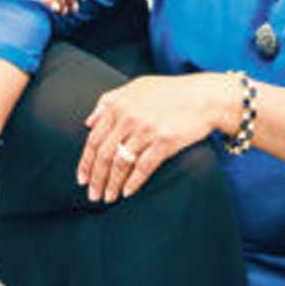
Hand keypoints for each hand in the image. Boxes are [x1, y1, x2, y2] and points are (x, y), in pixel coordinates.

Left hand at [77, 73, 227, 203]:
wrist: (202, 96)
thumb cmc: (170, 92)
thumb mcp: (137, 87)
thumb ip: (110, 100)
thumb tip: (89, 121)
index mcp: (119, 104)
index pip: (94, 138)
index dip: (85, 162)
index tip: (81, 179)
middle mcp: (129, 117)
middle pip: (104, 154)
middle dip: (96, 178)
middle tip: (92, 195)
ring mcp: (146, 129)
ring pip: (120, 163)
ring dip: (112, 184)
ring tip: (108, 198)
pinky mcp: (164, 141)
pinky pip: (143, 167)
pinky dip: (133, 182)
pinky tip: (127, 192)